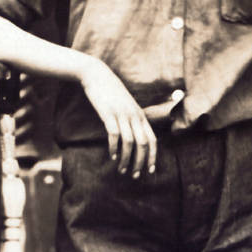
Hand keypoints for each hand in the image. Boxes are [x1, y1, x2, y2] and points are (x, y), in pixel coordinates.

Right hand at [79, 57, 156, 177]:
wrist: (97, 75)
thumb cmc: (111, 92)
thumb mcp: (127, 105)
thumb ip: (132, 119)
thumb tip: (135, 137)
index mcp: (140, 115)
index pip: (153, 139)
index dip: (153, 156)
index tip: (150, 170)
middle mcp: (134, 116)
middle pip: (143, 144)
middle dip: (140, 162)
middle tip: (135, 175)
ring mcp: (122, 114)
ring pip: (129, 142)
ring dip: (126, 159)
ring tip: (121, 170)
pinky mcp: (109, 113)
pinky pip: (114, 135)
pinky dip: (114, 148)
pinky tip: (111, 156)